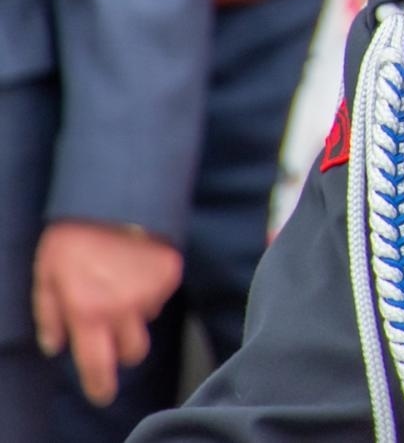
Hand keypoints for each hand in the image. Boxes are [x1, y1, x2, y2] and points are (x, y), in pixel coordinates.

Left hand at [32, 220, 181, 405]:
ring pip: (147, 321)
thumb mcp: (45, 274)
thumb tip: (55, 345)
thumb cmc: (73, 235)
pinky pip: (160, 295)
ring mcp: (150, 291)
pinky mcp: (170, 273)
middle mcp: (123, 307)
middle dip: (122, 349)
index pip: (97, 364)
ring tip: (120, 284)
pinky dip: (148, 290)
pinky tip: (134, 267)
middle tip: (111, 332)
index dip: (100, 385)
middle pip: (133, 352)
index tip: (102, 394)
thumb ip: (49, 314)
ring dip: (135, 314)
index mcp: (88, 311)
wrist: (114, 197)